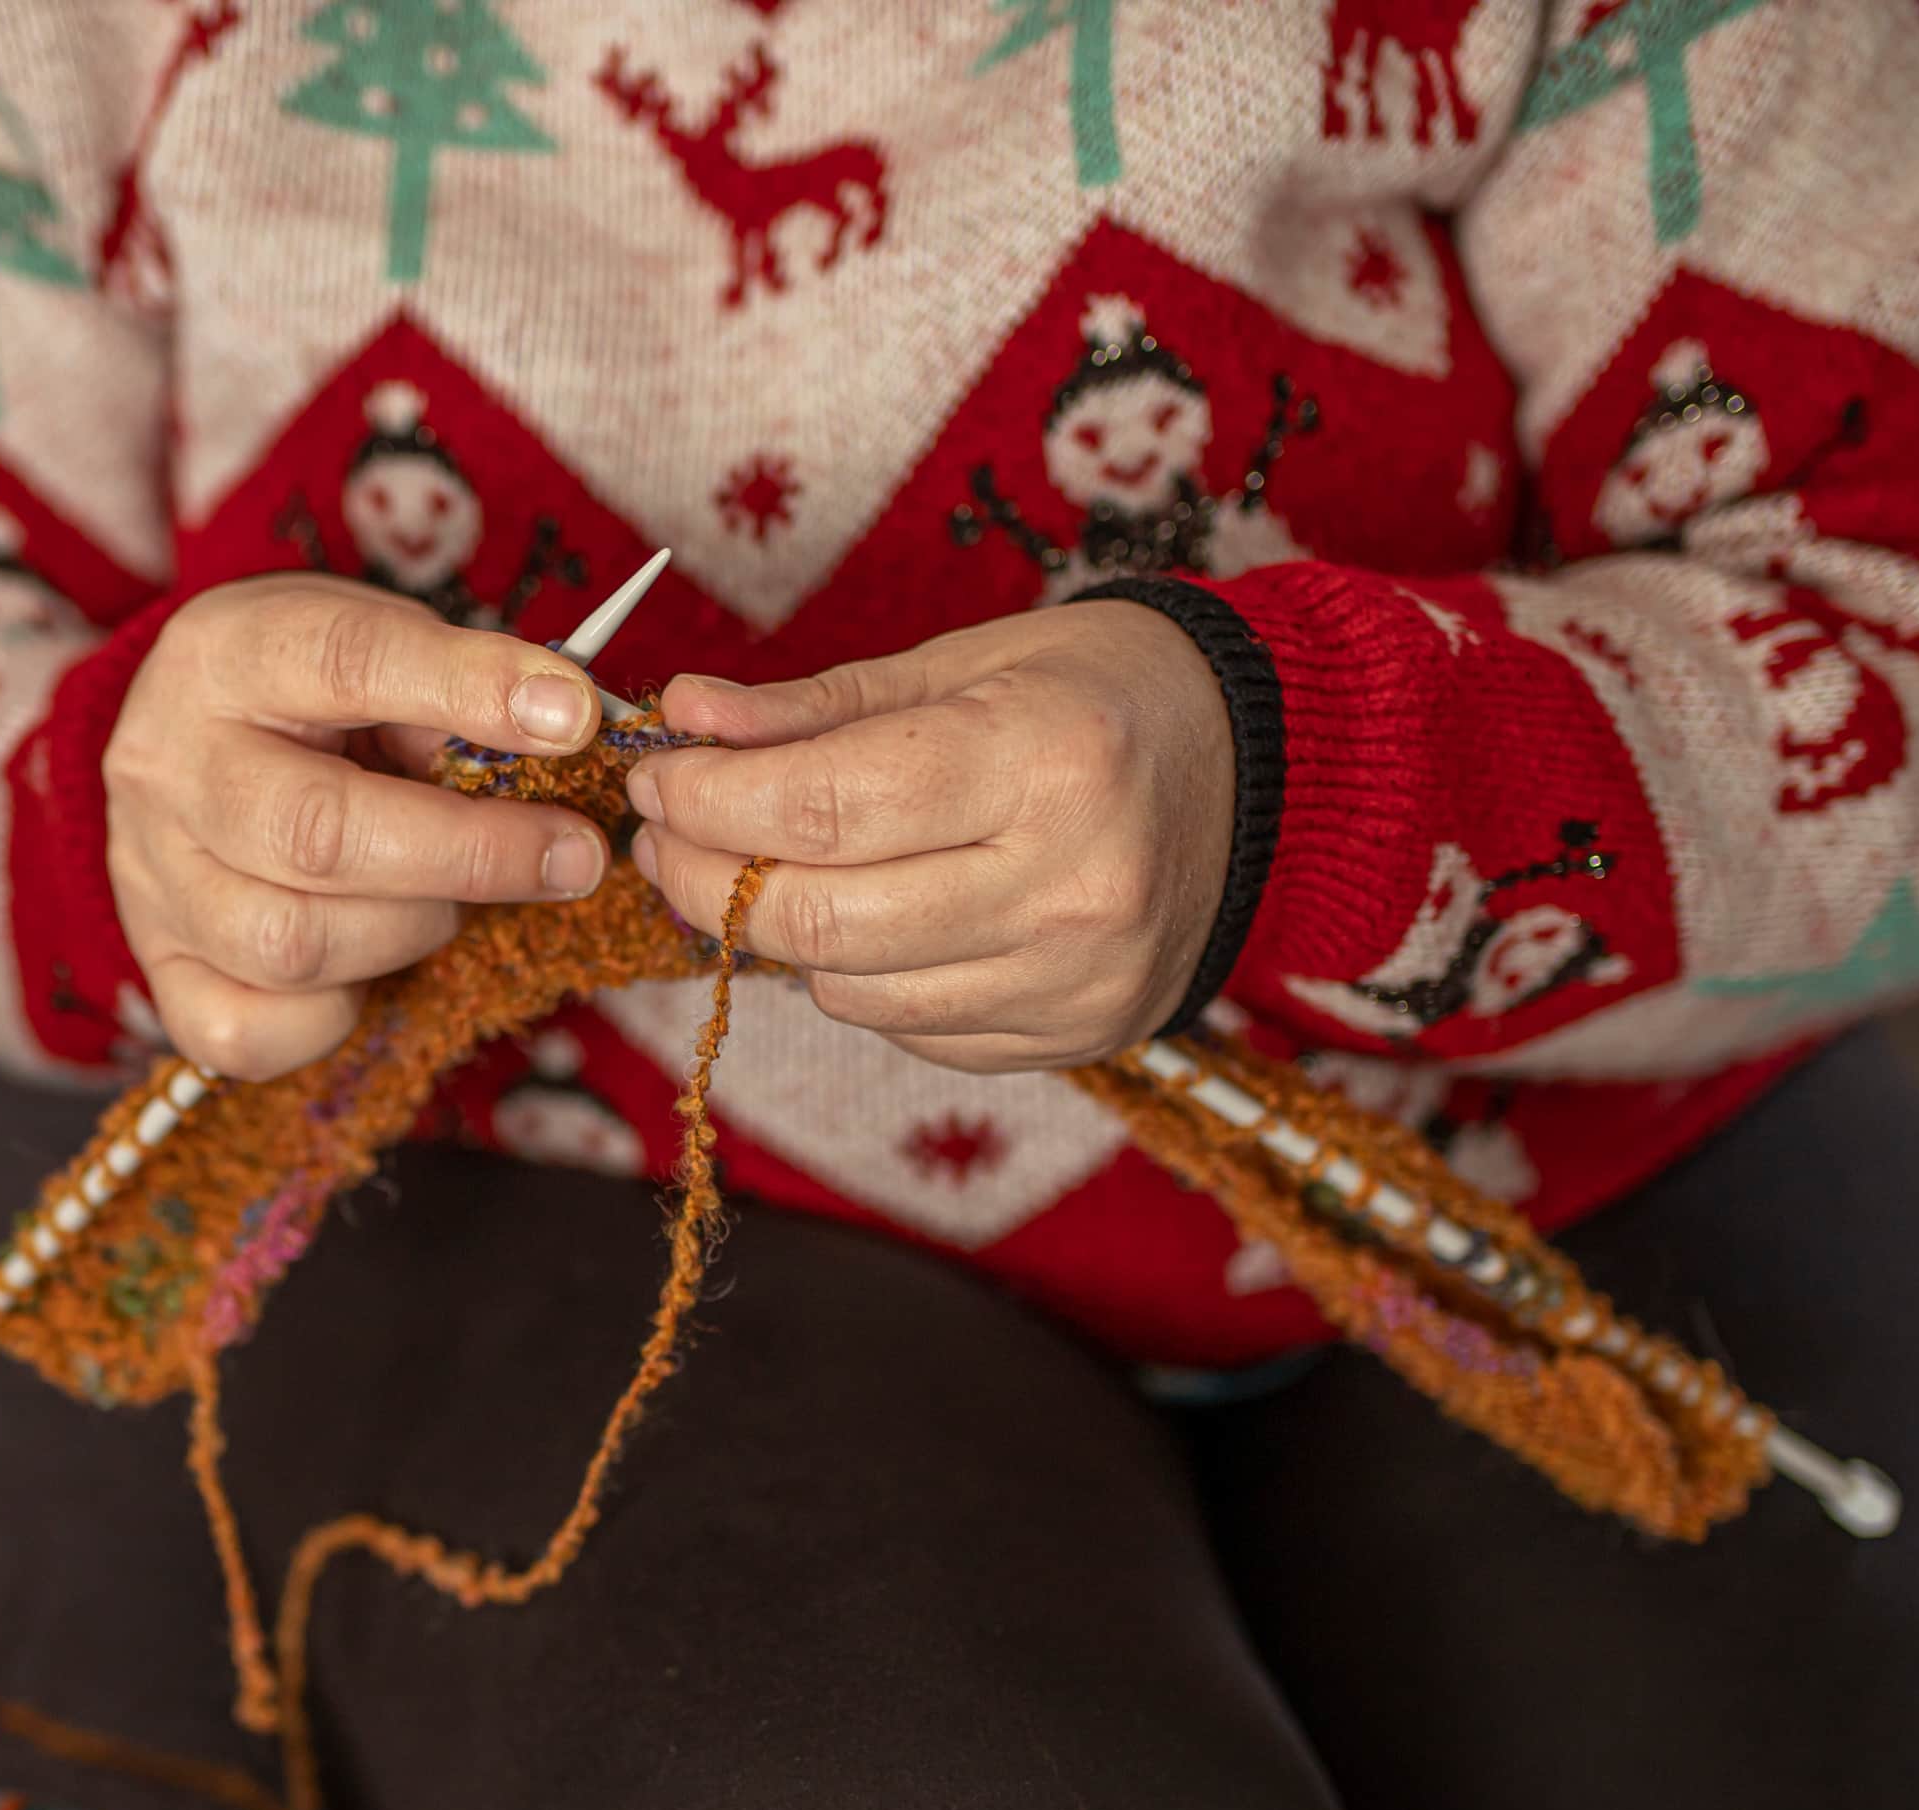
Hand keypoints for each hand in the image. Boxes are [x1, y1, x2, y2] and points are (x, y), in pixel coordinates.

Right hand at [105, 575, 616, 1080]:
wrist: (185, 751)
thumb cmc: (306, 699)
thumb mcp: (372, 648)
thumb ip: (452, 688)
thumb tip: (558, 736)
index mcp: (222, 655)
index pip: (346, 660)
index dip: (469, 691)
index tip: (572, 720)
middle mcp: (166, 768)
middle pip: (318, 834)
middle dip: (471, 853)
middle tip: (569, 856)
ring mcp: (151, 881)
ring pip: (291, 946)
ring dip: (409, 932)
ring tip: (447, 903)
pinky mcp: (160, 972)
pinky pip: (248, 1035)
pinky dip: (330, 1018)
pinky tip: (366, 970)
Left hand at [625, 601, 1239, 1071]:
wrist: (1263, 774)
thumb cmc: (1100, 694)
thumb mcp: (965, 663)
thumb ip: (814, 706)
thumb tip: (682, 719)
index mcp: (1046, 761)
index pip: (825, 808)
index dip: (709, 800)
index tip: (655, 776)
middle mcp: (1071, 884)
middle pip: (821, 920)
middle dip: (706, 879)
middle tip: (664, 836)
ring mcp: (1078, 978)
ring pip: (851, 991)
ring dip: (774, 935)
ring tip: (756, 870)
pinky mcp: (1076, 1037)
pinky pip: (910, 1030)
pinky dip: (858, 977)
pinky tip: (864, 916)